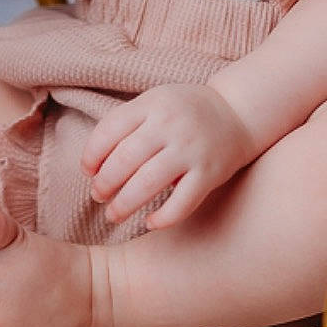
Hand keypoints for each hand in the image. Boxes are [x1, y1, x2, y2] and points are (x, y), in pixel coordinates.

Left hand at [82, 84, 259, 230]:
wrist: (239, 112)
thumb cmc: (185, 112)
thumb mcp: (155, 102)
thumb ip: (126, 124)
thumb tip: (93, 165)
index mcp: (152, 104)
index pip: (108, 132)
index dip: (91, 156)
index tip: (88, 172)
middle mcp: (170, 125)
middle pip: (124, 160)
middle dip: (104, 184)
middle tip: (98, 196)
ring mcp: (191, 150)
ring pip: (147, 184)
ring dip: (124, 205)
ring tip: (113, 215)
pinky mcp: (210, 173)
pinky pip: (182, 203)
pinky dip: (163, 218)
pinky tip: (150, 223)